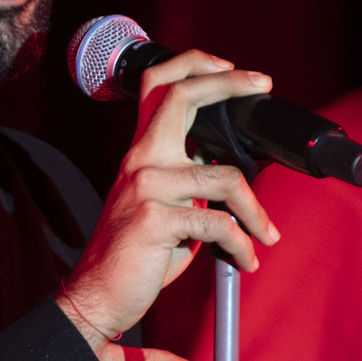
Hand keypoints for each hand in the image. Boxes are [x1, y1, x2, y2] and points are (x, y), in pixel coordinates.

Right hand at [56, 49, 279, 345]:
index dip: (194, 64)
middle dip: (229, 82)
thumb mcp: (163, 204)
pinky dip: (240, 245)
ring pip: (225, 177)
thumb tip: (235, 168)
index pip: (159, 87)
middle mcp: (141, 160)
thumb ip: (189, 179)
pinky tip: (245, 260)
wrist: (97, 296)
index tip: (232, 69)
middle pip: (181, 95)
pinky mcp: (155, 220)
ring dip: (255, 212)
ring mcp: (146, 187)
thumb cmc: (136, 253)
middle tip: (263, 84)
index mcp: (143, 153)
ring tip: (264, 235)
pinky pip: (218, 224)